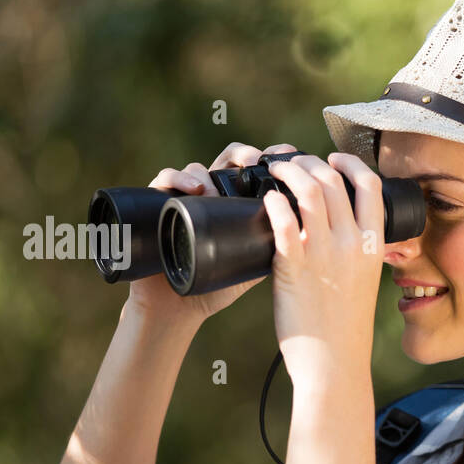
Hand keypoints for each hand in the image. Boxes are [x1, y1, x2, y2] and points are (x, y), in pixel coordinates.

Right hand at [125, 142, 299, 325]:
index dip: (270, 159)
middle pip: (227, 161)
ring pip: (197, 168)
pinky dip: (178, 177)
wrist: (178, 308)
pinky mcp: (158, 203)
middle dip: (243, 155)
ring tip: (215, 189)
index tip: (289, 156)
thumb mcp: (251, 267)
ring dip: (209, 173)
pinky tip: (194, 189)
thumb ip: (274, 250)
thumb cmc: (215, 288)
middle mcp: (210, 197)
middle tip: (255, 162)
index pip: (252, 171)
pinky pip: (165, 178)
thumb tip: (305, 237)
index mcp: (235, 206)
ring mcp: (184, 198)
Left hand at [262, 152, 385, 377]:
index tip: (333, 159)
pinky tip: (267, 200)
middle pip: (332, 179)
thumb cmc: (345, 326)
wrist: (334, 362)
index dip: (348, 163)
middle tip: (291, 163)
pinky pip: (283, 221)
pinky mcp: (293, 268)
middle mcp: (352, 244)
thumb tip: (338, 227)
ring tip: (275, 171)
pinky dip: (273, 202)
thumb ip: (356, 251)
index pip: (369, 184)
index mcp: (374, 245)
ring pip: (308, 191)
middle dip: (308, 161)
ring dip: (288, 172)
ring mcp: (323, 255)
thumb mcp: (364, 280)